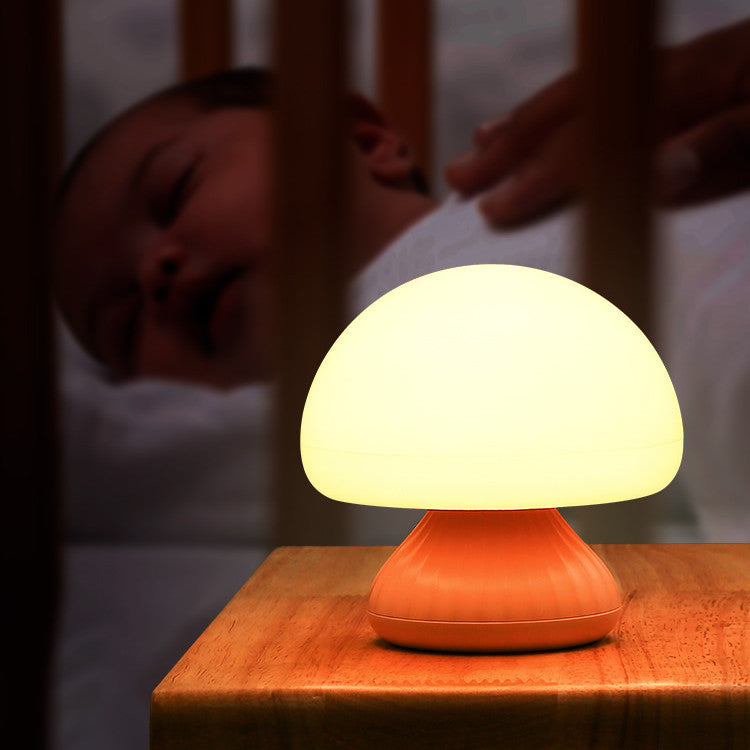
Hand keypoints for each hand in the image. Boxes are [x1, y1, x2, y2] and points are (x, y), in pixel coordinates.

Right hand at [445, 19, 749, 225]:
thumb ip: (726, 145)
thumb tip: (658, 173)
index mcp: (690, 91)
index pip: (596, 141)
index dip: (540, 176)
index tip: (492, 211)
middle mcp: (665, 76)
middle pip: (569, 111)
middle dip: (509, 149)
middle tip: (459, 180)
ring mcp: (666, 71)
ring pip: (574, 96)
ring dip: (518, 127)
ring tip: (473, 152)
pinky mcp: (673, 73)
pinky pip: (598, 90)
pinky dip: (556, 109)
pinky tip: (530, 119)